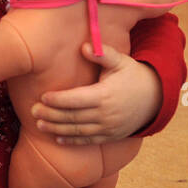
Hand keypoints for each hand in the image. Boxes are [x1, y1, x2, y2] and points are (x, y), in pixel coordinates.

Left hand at [31, 43, 161, 144]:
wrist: (155, 98)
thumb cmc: (133, 75)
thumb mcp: (121, 61)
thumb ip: (103, 54)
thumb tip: (84, 46)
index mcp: (105, 95)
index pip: (76, 99)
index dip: (58, 100)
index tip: (42, 97)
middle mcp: (106, 114)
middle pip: (73, 117)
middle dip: (51, 115)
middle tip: (32, 111)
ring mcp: (108, 127)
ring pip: (78, 131)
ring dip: (57, 129)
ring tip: (39, 124)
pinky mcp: (111, 136)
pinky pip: (88, 140)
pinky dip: (72, 141)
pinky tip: (57, 138)